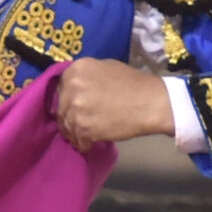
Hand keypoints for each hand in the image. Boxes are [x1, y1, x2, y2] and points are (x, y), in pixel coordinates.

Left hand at [53, 60, 173, 151]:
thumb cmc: (133, 83)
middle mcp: (72, 87)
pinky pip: (78, 140)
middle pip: (61, 108)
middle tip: (81, 122)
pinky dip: (84, 144)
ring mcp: (76, 108)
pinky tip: (93, 141)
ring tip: (87, 134)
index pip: (60, 87)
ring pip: (67, 126)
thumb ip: (86, 75)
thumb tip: (74, 85)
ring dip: (75, 132)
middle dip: (70, 116)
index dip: (67, 98)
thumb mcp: (106, 67)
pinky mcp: (83, 128)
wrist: (150, 103)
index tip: (74, 105)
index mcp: (77, 69)